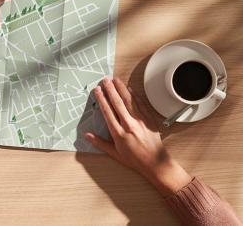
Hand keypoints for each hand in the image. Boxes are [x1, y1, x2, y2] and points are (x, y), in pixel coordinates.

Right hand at [85, 77, 192, 196]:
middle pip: (117, 103)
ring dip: (121, 88)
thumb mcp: (115, 154)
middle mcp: (129, 125)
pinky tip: (129, 88)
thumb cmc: (134, 160)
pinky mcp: (149, 120)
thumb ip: (100, 143)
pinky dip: (135, 95)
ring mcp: (140, 121)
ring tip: (115, 79)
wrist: (155, 164)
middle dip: (110, 90)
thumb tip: (87, 135)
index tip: (97, 91)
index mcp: (119, 134)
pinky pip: (141, 104)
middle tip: (105, 80)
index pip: (108, 112)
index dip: (102, 99)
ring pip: (129, 101)